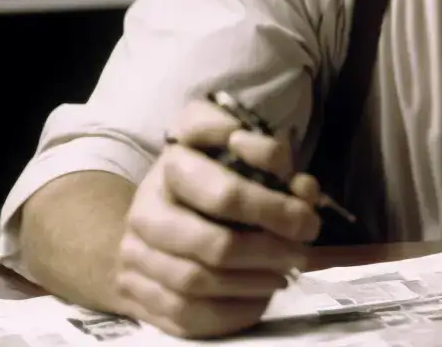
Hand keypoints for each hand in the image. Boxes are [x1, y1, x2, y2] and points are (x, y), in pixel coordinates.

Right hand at [111, 97, 323, 338]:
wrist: (152, 237)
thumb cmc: (214, 191)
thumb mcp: (245, 164)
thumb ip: (278, 168)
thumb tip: (303, 192)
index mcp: (176, 151)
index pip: (207, 130)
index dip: (258, 149)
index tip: (291, 172)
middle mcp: (149, 194)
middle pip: (219, 204)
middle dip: (273, 221)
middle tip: (307, 233)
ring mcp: (135, 245)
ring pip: (198, 273)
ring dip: (257, 275)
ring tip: (289, 268)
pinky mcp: (134, 288)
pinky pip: (187, 311)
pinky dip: (235, 309)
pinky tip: (263, 295)